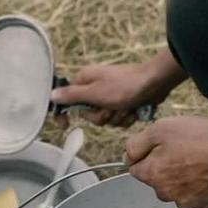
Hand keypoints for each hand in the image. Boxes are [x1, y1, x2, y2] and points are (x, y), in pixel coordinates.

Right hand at [51, 48, 186, 127]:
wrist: (155, 82)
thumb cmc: (125, 85)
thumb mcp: (95, 93)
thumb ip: (72, 95)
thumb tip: (52, 95)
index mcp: (85, 81)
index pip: (67, 100)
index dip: (64, 114)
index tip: (64, 126)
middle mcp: (96, 88)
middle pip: (89, 115)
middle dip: (102, 116)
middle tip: (111, 107)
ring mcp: (110, 95)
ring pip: (106, 119)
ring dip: (117, 117)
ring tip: (126, 106)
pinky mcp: (124, 102)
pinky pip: (119, 118)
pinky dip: (127, 116)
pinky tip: (134, 108)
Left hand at [125, 116, 207, 207]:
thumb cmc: (202, 139)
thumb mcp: (162, 129)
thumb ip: (137, 143)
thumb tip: (128, 153)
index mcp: (152, 175)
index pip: (134, 168)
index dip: (146, 153)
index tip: (160, 144)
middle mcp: (166, 194)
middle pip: (156, 179)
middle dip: (164, 166)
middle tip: (183, 148)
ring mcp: (186, 202)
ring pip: (175, 188)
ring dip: (182, 176)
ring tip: (199, 158)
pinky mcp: (204, 205)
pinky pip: (194, 194)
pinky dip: (199, 184)